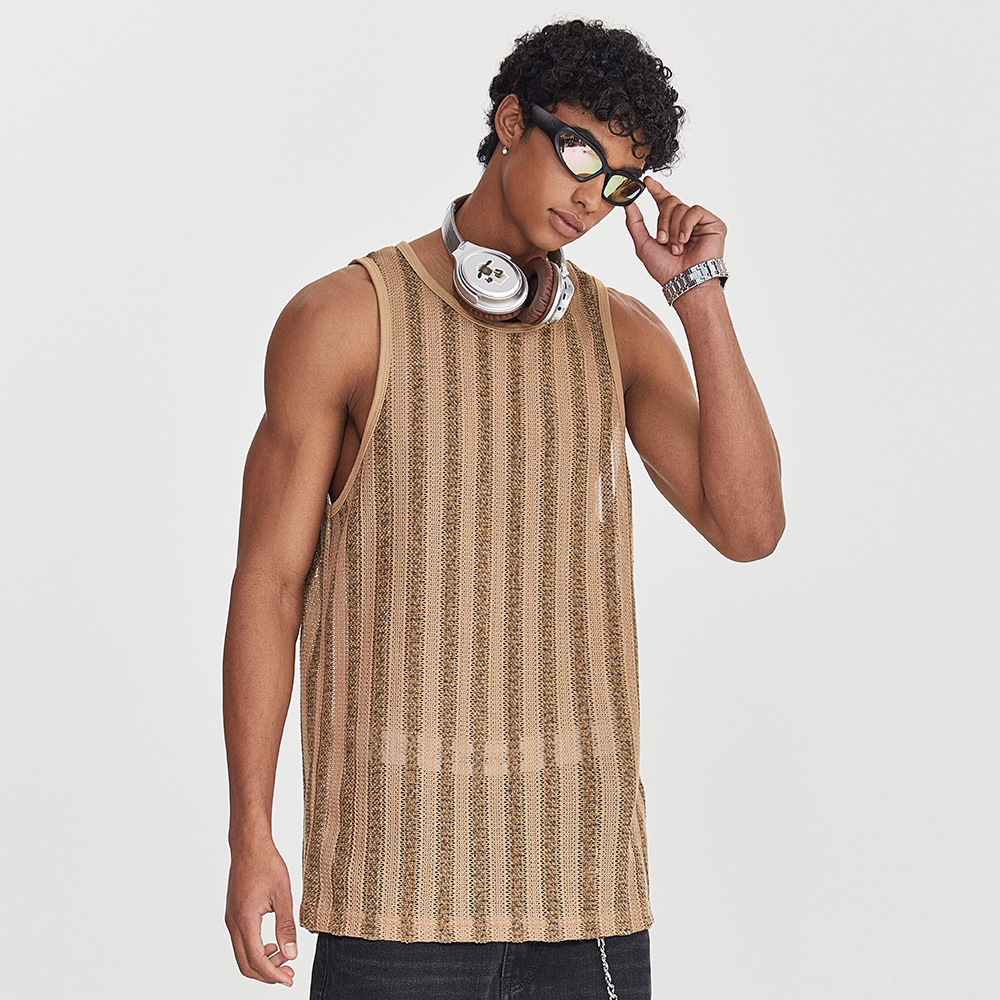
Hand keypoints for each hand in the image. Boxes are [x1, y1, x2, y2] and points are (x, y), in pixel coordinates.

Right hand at [225, 840, 297, 986]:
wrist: (249, 845)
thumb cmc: (266, 864)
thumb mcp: (283, 894)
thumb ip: (286, 926)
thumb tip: (292, 953)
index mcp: (245, 919)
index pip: (257, 959)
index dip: (273, 974)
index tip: (289, 979)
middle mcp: (233, 923)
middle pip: (245, 964)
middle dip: (267, 974)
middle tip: (288, 973)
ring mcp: (231, 920)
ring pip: (242, 954)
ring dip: (262, 962)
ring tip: (284, 955)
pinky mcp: (233, 915)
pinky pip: (241, 942)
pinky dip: (256, 950)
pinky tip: (272, 943)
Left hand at [624, 177, 726, 286]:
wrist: (683, 282)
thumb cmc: (665, 269)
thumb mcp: (643, 245)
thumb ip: (635, 224)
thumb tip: (627, 204)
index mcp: (670, 224)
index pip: (663, 200)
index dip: (656, 189)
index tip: (646, 181)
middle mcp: (685, 220)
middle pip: (669, 201)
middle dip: (662, 221)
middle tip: (662, 241)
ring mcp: (699, 221)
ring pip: (681, 207)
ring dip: (673, 229)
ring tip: (677, 248)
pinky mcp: (713, 223)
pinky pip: (695, 211)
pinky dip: (686, 225)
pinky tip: (685, 240)